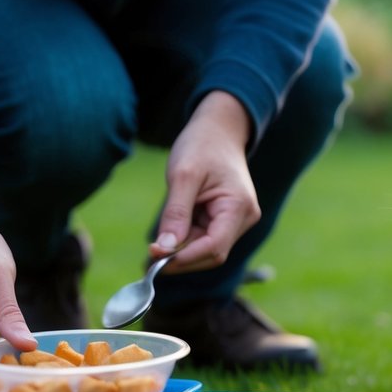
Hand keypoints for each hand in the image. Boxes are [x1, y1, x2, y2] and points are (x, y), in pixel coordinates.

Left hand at [151, 90, 260, 272]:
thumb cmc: (202, 146)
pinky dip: (185, 243)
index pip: (214, 247)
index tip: (155, 259)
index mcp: (238, 207)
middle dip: (181, 260)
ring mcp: (237, 220)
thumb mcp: (183, 176)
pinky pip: (205, 239)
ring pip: (207, 250)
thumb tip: (165, 248)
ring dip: (181, 253)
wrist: (218, 131)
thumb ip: (175, 213)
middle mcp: (244, 218)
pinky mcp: (226, 220)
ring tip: (152, 252)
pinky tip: (166, 242)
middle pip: (212, 254)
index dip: (185, 258)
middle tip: (147, 261)